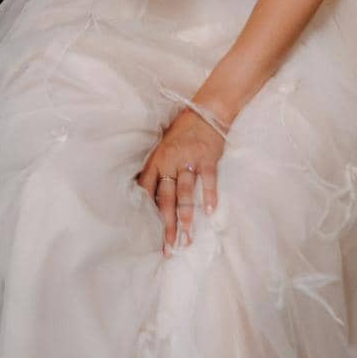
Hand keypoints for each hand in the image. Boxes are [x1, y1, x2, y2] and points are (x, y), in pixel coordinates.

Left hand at [135, 107, 225, 253]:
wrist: (205, 111)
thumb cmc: (181, 132)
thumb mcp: (162, 148)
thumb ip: (157, 170)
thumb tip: (149, 198)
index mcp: (156, 161)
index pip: (147, 190)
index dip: (146, 212)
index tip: (146, 234)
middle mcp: (169, 161)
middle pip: (166, 197)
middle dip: (167, 224)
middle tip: (169, 246)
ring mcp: (188, 159)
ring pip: (185, 191)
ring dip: (186, 215)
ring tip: (187, 234)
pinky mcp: (207, 157)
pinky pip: (208, 179)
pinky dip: (209, 196)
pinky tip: (210, 212)